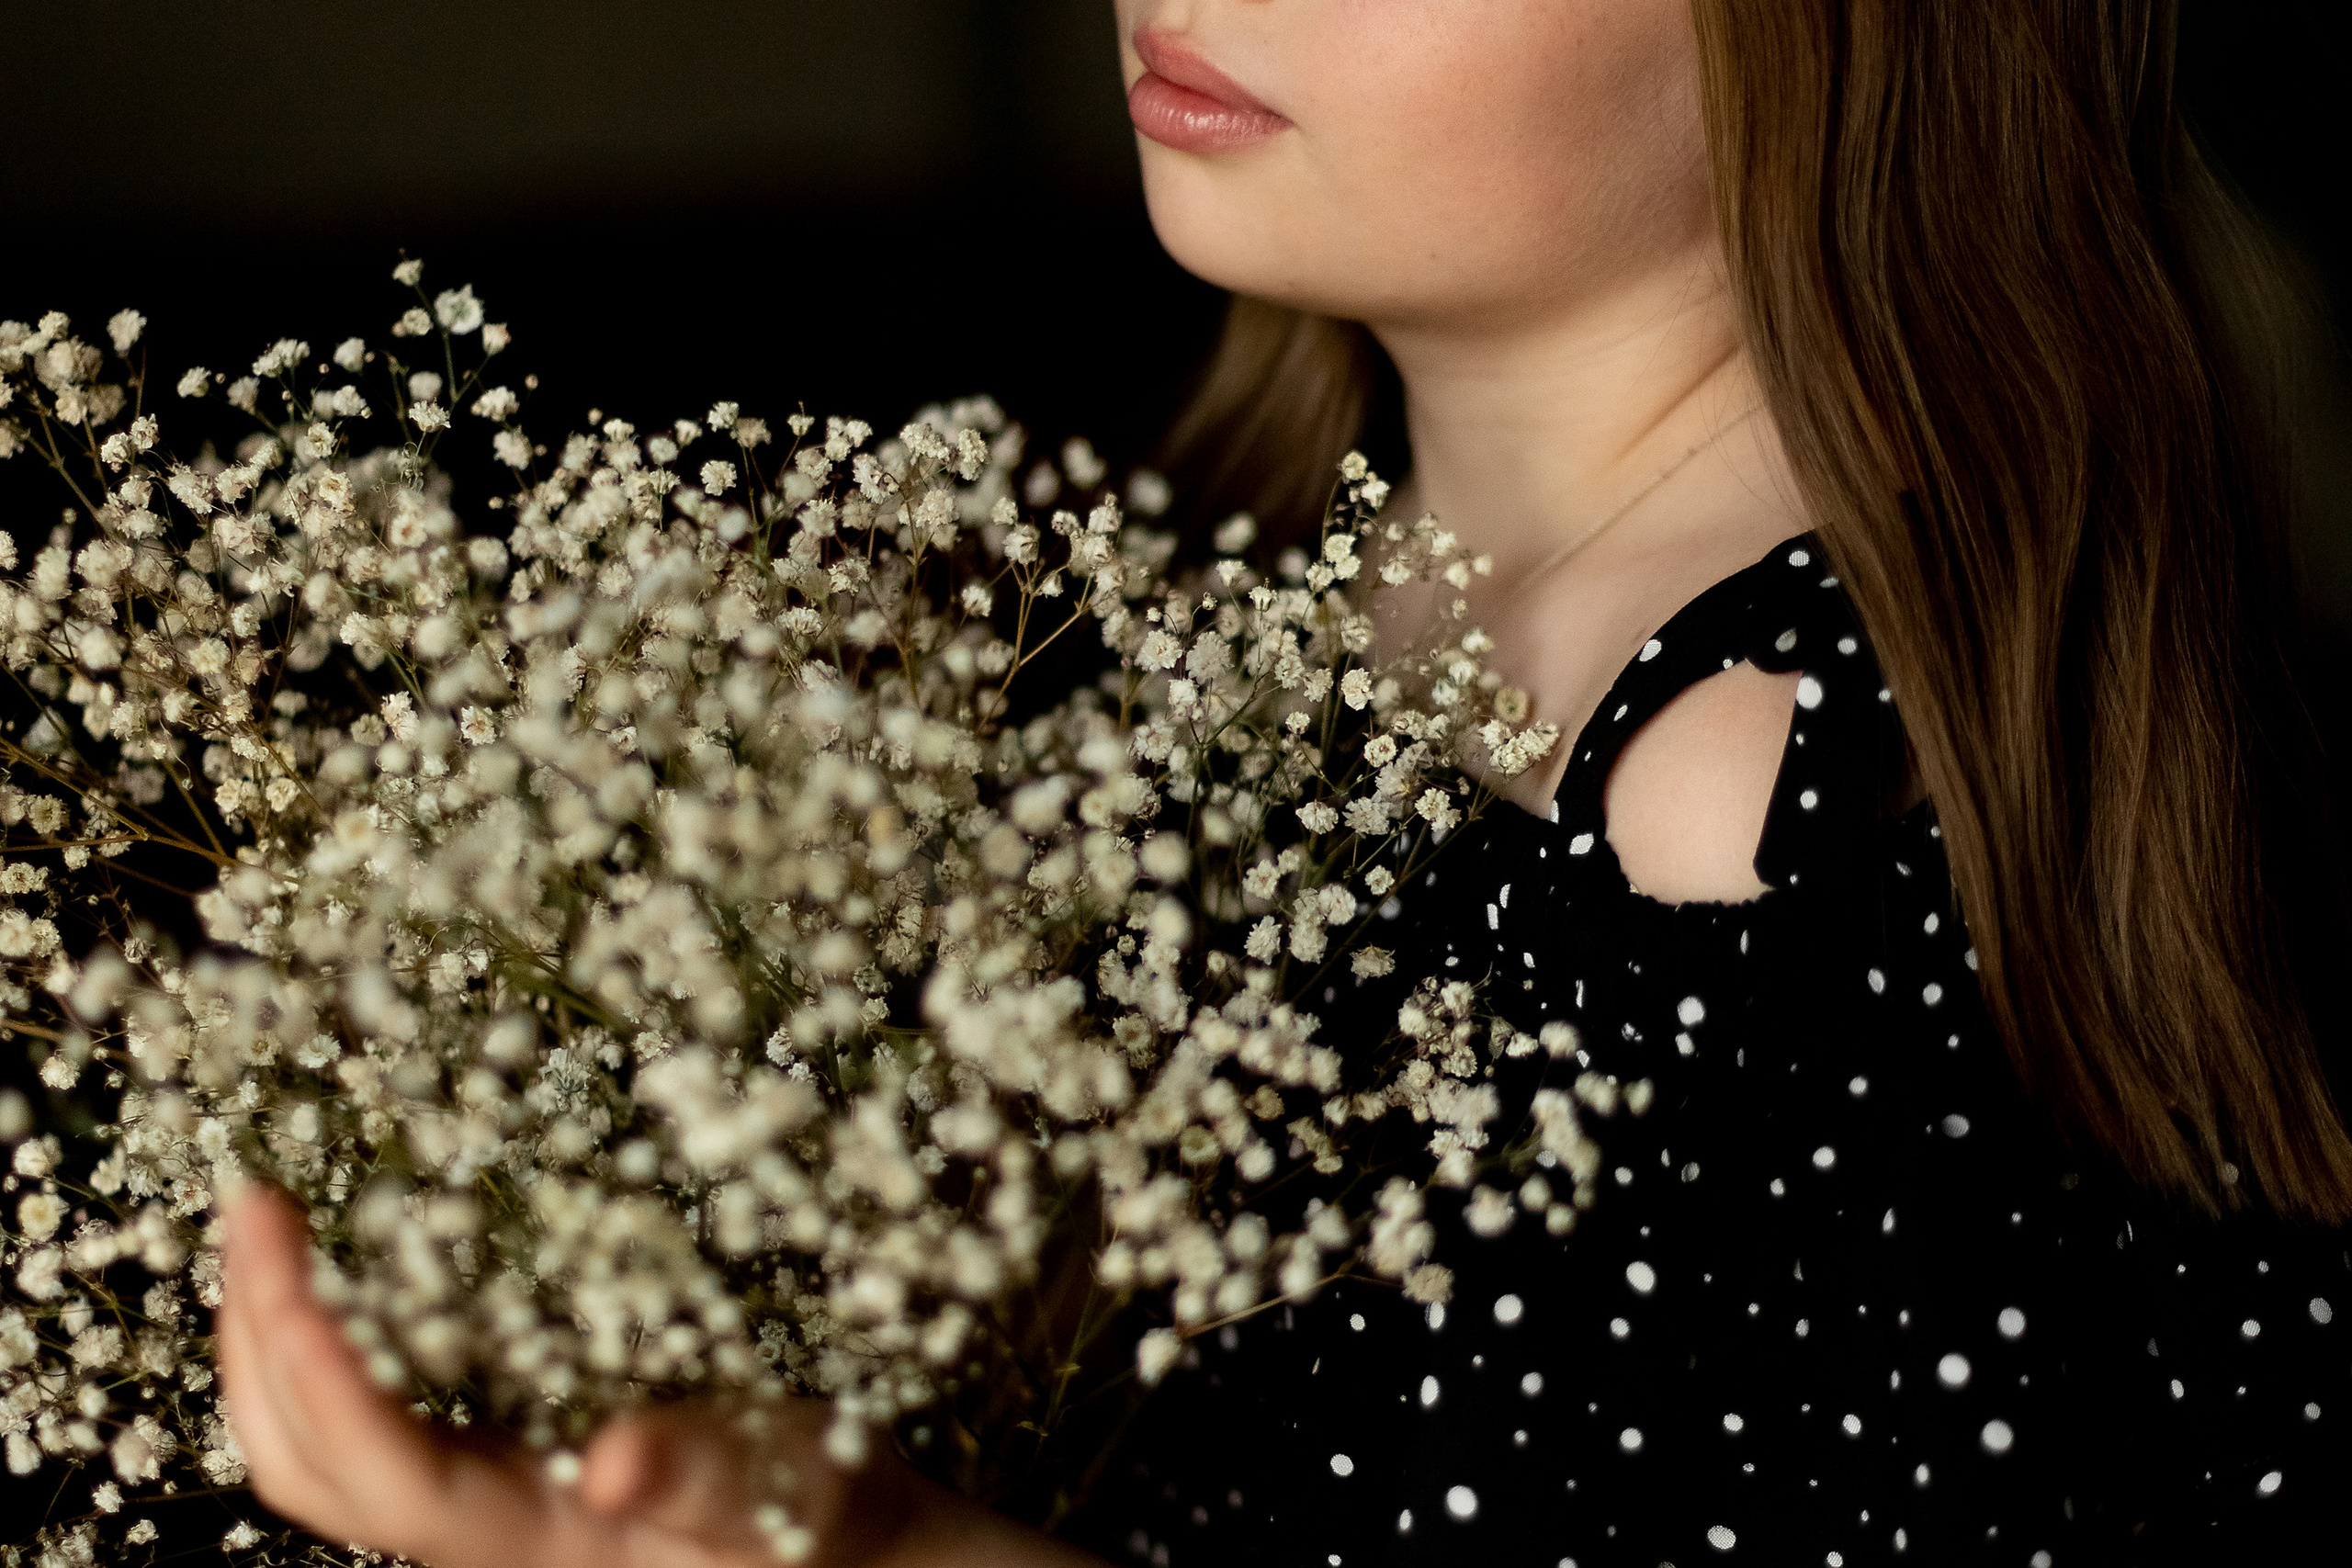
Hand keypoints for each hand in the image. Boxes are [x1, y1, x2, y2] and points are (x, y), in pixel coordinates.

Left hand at [218, 1185, 1095, 1567]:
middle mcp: (473, 1526)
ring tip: (270, 1229)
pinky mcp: (484, 1461)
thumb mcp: (783, 1486)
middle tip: (255, 1203)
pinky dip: (320, 1341)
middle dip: (255, 1336)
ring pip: (311, 1448)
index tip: (282, 1243)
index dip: (313, 1365)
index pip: (380, 1468)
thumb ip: (705, 1475)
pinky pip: (359, 1418)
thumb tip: (614, 1458)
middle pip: (303, 1463)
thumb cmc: (811, 1513)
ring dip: (267, 1339)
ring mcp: (468, 1497)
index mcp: (528, 1533)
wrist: (834, 1540)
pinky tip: (344, 1272)